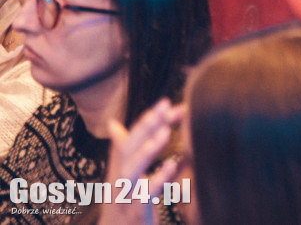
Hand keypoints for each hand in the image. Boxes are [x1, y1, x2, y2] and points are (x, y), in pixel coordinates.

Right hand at [98, 98, 183, 224]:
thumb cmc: (123, 207)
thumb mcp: (122, 178)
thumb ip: (123, 151)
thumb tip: (113, 123)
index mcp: (118, 170)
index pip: (129, 139)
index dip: (146, 120)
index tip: (166, 101)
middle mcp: (118, 182)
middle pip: (127, 150)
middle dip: (146, 127)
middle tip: (165, 106)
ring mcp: (124, 198)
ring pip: (130, 171)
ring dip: (147, 150)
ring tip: (166, 132)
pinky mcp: (134, 215)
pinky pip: (144, 197)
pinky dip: (157, 180)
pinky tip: (173, 166)